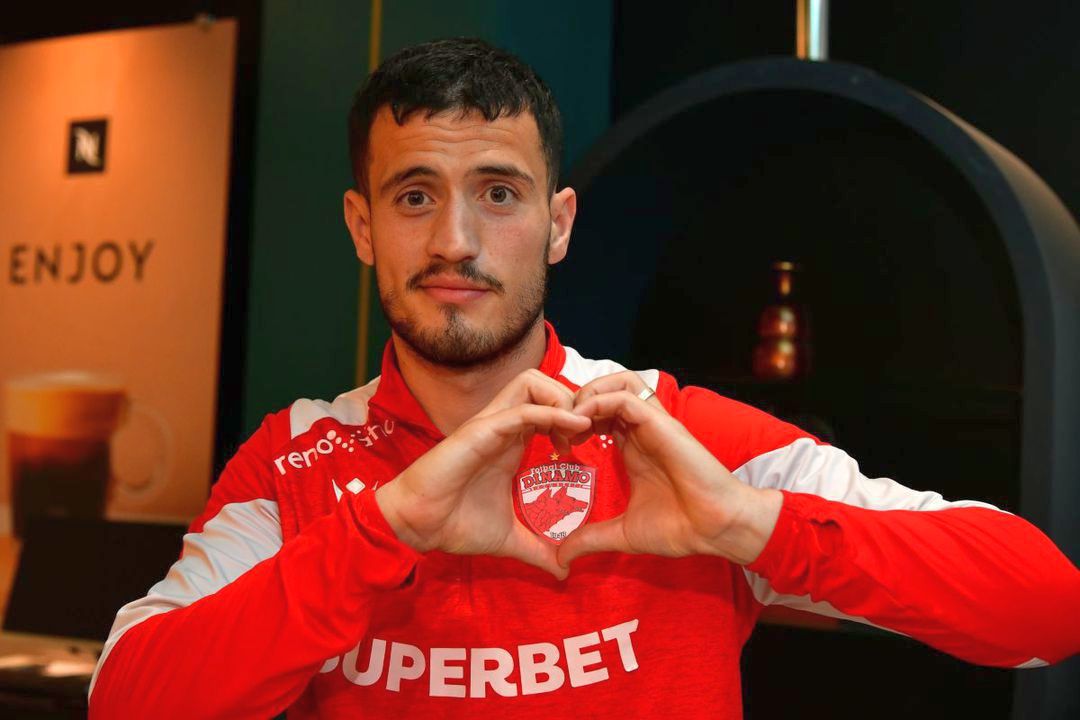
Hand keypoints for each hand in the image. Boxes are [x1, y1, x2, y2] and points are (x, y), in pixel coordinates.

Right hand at [375, 370, 589, 578]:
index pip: (547, 406)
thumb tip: (564, 572)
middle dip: (572, 399)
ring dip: (561, 399)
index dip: (573, 417)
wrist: (416, 526)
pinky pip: (521, 410)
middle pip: (543, 383)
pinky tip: (569, 432)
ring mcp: (490, 425)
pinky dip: (550, 413)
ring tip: (577, 430)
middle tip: (586, 433)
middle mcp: (502, 426)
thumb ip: (537, 550)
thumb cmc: (454, 524)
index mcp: (510, 442)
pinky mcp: (480, 431)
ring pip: (531, 383)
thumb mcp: (509, 539)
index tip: (588, 445)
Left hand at [558, 372, 782, 567]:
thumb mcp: (623, 533)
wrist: (717, 528)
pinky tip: (582, 425)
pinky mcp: (661, 424)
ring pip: (616, 383)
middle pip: (605, 390)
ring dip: (587, 394)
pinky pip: (625, 397)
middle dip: (575, 401)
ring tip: (570, 420)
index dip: (572, 421)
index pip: (599, 414)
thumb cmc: (681, 528)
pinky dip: (598, 403)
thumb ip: (591, 539)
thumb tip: (561, 559)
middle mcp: (641, 430)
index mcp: (633, 447)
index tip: (556, 445)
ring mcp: (652, 424)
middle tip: (557, 428)